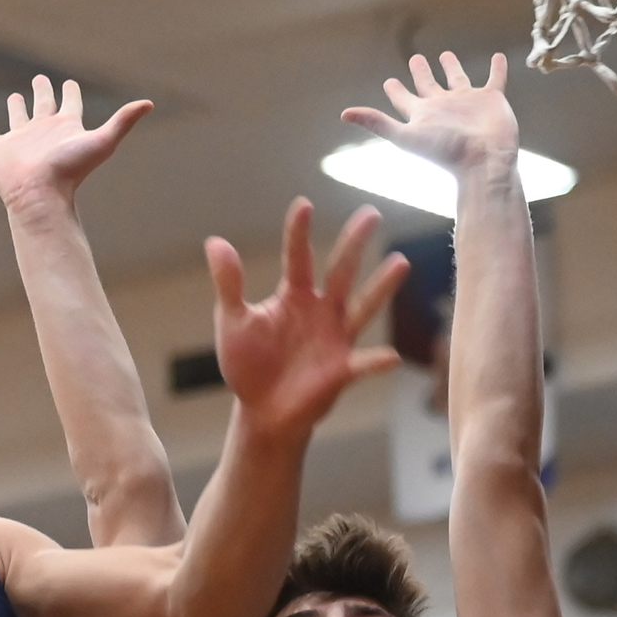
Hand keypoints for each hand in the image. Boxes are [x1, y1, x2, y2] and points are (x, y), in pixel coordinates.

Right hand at [0, 77, 152, 215]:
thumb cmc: (71, 170)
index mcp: (65, 127)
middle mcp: (43, 132)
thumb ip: (124, 121)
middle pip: (44, 106)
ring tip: (15, 97)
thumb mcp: (102, 140)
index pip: (70, 104)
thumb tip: (150, 103)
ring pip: (18, 118)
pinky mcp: (0, 150)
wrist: (40, 194)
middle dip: (44, 92)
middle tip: (41, 78)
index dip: (71, 92)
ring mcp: (21, 141)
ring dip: (17, 107)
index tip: (70, 83)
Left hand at [208, 198, 407, 444]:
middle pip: (340, 270)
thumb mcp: (233, 321)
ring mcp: (335, 337)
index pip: (297, 257)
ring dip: (381, 287)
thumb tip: (215, 242)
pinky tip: (391, 357)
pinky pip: (363, 364)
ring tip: (401, 262)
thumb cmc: (249, 364)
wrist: (262, 411)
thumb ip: (229, 284)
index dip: (298, 233)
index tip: (303, 205)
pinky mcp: (342, 369)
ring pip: (362, 306)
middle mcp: (321, 310)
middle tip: (371, 213)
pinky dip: (376, 361)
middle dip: (354, 243)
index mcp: (293, 295)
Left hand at [342, 52, 518, 173]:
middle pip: (428, 85)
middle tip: (415, 58)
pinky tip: (497, 57)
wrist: (483, 161)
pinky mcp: (491, 99)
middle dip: (421, 72)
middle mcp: (443, 107)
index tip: (389, 81)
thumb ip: (376, 122)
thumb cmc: (445, 151)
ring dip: (452, 67)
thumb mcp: (405, 135)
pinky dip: (496, 68)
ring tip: (446, 54)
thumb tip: (344, 114)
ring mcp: (468, 102)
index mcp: (422, 114)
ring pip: (458, 78)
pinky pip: (494, 79)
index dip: (395, 90)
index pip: (403, 99)